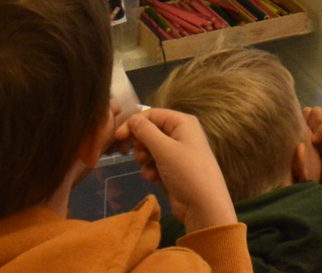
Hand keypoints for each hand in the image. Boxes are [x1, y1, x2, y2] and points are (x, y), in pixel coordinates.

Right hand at [126, 107, 236, 231]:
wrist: (203, 206)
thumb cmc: (186, 172)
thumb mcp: (164, 149)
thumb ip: (146, 131)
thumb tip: (133, 118)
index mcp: (182, 122)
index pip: (152, 114)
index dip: (134, 124)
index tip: (118, 137)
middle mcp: (181, 133)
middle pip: (150, 131)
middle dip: (140, 143)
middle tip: (137, 156)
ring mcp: (178, 152)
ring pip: (150, 148)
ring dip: (144, 158)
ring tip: (148, 168)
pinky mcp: (173, 168)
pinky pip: (155, 162)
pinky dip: (151, 169)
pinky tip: (153, 178)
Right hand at [303, 106, 321, 185]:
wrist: (315, 175)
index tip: (314, 141)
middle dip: (314, 129)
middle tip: (311, 145)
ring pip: (313, 112)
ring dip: (308, 126)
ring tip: (307, 141)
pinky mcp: (313, 119)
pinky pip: (305, 113)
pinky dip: (302, 123)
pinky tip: (303, 135)